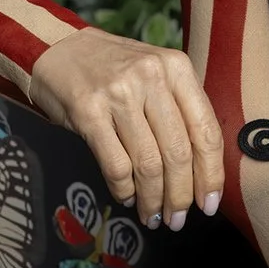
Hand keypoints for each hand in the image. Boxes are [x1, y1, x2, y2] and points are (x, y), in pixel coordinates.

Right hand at [29, 28, 224, 230]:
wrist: (57, 48)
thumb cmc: (112, 68)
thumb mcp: (155, 73)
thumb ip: (180, 109)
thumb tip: (201, 170)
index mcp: (176, 68)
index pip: (206, 130)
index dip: (211, 174)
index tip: (210, 202)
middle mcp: (151, 77)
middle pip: (179, 152)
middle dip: (181, 195)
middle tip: (178, 219)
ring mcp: (118, 94)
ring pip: (148, 164)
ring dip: (152, 199)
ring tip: (154, 216)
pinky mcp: (88, 111)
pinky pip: (116, 165)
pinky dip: (124, 189)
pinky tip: (127, 197)